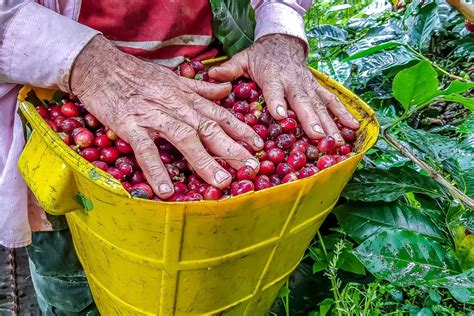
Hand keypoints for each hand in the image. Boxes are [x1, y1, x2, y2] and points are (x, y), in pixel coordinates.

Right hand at [70, 35, 262, 198]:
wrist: (100, 66)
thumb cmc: (139, 75)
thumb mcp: (175, 78)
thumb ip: (202, 89)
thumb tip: (227, 90)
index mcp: (187, 97)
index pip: (220, 114)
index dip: (241, 130)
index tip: (259, 145)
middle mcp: (176, 106)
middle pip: (209, 128)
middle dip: (231, 149)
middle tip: (250, 168)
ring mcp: (154, 116)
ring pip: (184, 138)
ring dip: (204, 160)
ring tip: (220, 182)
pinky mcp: (131, 125)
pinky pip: (145, 149)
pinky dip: (156, 169)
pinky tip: (165, 190)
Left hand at [209, 34, 359, 144]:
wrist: (283, 41)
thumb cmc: (262, 55)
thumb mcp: (244, 59)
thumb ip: (230, 69)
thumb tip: (212, 76)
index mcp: (273, 77)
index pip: (275, 90)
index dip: (277, 102)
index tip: (280, 116)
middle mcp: (293, 83)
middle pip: (302, 102)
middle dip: (311, 120)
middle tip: (317, 137)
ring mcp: (308, 86)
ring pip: (321, 105)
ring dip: (330, 124)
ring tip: (338, 142)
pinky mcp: (317, 88)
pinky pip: (332, 101)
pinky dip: (344, 114)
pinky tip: (354, 127)